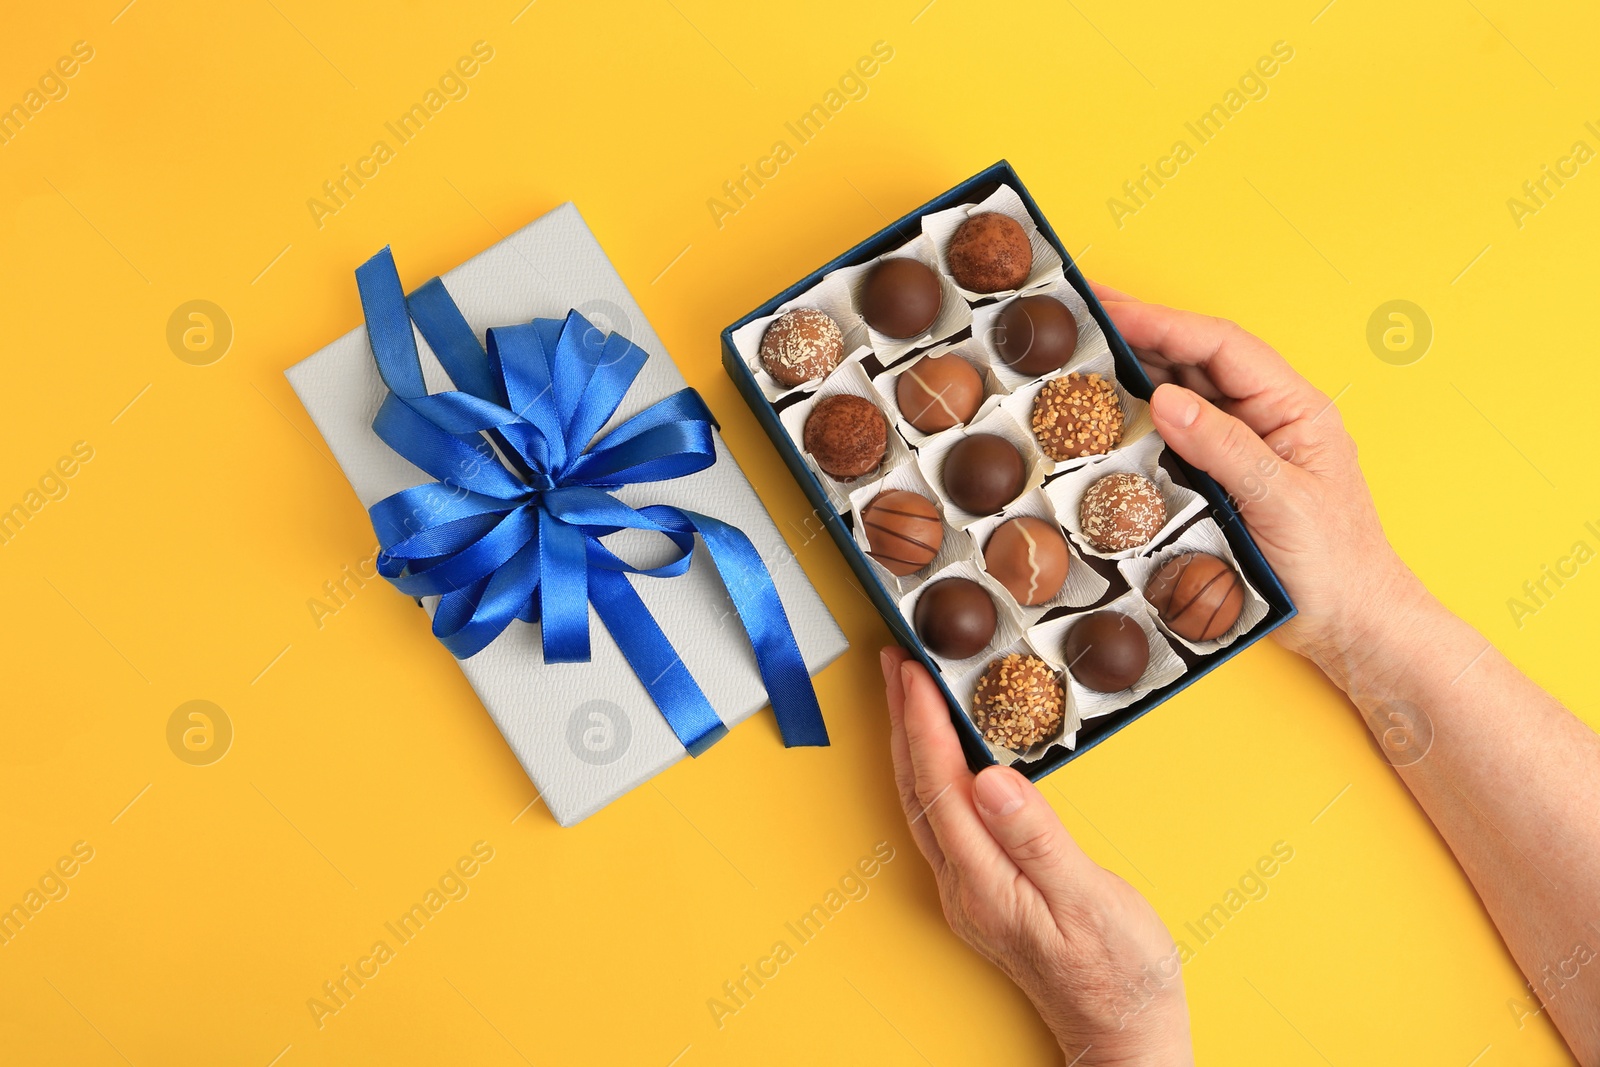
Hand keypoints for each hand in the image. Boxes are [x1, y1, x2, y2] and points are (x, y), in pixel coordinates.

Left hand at [883, 646, 1192, 1064]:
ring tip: (906, 695)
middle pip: (918, 789)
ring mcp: (969, 892)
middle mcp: (964, 886)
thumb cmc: (1120, 974)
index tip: (913, 672)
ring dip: (911, 744)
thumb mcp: (1088, 899)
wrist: (1125, 1034)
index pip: (940, 785)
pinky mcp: (984, 894)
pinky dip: (933, 773)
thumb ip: (1037, 838)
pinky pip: (942, 819)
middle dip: (902, 721)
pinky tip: (941, 756)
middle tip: (894, 664)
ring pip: (924, 803)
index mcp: (985, 881)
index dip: (923, 724)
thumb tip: (990, 780)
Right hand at [1091, 282, 1425, 669]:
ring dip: (1133, 372)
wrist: (1350, 625)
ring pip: (1181, 394)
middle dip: (1140, 332)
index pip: (1221, 347)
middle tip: (1084, 313)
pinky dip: (1138, 422)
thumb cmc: (1336, 564)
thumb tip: (1166, 399)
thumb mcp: (1281, 500)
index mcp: (1293, 406)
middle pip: (1196, 359)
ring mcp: (1241, 447)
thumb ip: (1224, 446)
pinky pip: (1174, 438)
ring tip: (1083, 354)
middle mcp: (1265, 416)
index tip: (1112, 311)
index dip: (1164, 323)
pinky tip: (1106, 414)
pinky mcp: (1220, 479)